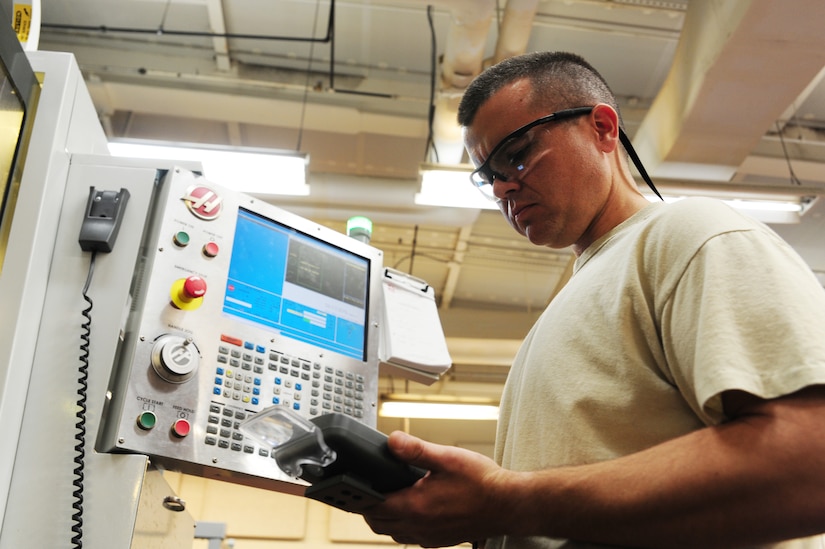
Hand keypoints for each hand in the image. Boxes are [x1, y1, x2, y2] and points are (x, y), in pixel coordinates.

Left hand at [362, 431, 514, 546]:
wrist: (510, 505)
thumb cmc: (482, 482)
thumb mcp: (447, 457)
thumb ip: (415, 449)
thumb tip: (391, 440)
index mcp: (415, 506)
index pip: (371, 507)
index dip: (358, 495)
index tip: (352, 485)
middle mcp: (419, 526)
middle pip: (378, 524)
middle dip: (367, 508)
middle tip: (367, 488)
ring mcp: (429, 536)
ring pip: (393, 533)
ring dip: (385, 518)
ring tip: (388, 497)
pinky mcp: (440, 540)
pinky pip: (411, 537)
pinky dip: (403, 525)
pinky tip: (413, 508)